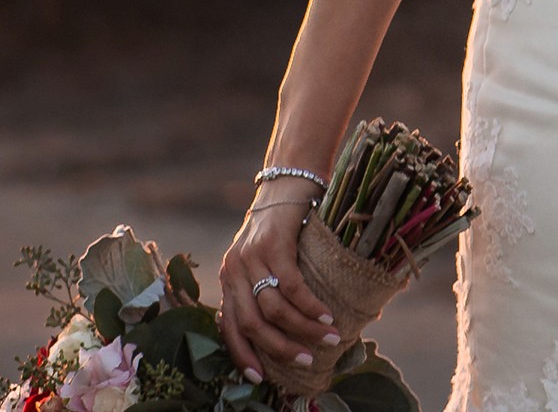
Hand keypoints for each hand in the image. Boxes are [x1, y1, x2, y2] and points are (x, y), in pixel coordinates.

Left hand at [217, 194, 341, 382]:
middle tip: (306, 361)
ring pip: (274, 308)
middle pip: (252, 323)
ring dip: (303, 329)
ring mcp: (251, 255)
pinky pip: (292, 286)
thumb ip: (264, 288)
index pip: (228, 326)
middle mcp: (234, 268)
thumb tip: (284, 332)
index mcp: (229, 277)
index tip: (261, 378)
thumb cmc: (283, 224)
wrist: (289, 179)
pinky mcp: (274, 243)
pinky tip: (327, 316)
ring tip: (328, 338)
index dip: (243, 355)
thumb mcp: (264, 258)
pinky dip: (310, 306)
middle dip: (280, 349)